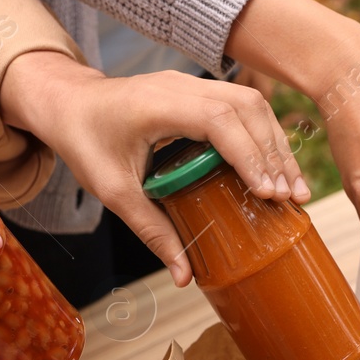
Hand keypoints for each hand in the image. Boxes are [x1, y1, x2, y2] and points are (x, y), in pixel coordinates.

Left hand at [1, 53, 307, 286]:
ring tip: (292, 189)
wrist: (67, 101)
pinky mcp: (198, 91)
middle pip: (246, 107)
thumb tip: (184, 276)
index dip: (249, 153)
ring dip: (275, 145)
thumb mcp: (113, 191)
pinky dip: (262, 136)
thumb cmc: (84, 139)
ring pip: (251, 103)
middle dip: (274, 153)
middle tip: (290, 198)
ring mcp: (192, 83)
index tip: (266, 191)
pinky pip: (241, 106)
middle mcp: (181, 85)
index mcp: (159, 104)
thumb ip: (151, 230)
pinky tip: (274, 169)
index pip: (218, 120)